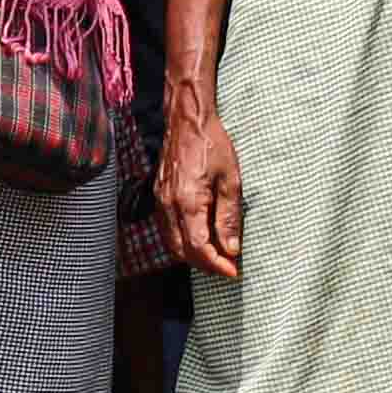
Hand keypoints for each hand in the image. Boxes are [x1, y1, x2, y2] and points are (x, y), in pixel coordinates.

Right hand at [163, 113, 245, 280]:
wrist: (187, 120)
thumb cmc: (211, 144)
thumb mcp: (230, 180)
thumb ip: (229, 217)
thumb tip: (231, 248)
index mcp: (188, 202)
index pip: (199, 247)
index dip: (216, 264)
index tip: (232, 271)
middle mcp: (169, 206)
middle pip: (183, 251)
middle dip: (205, 264)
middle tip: (227, 267)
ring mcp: (160, 201)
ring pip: (172, 243)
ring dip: (192, 255)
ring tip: (216, 256)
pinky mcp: (158, 196)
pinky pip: (167, 229)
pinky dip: (182, 241)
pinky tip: (199, 238)